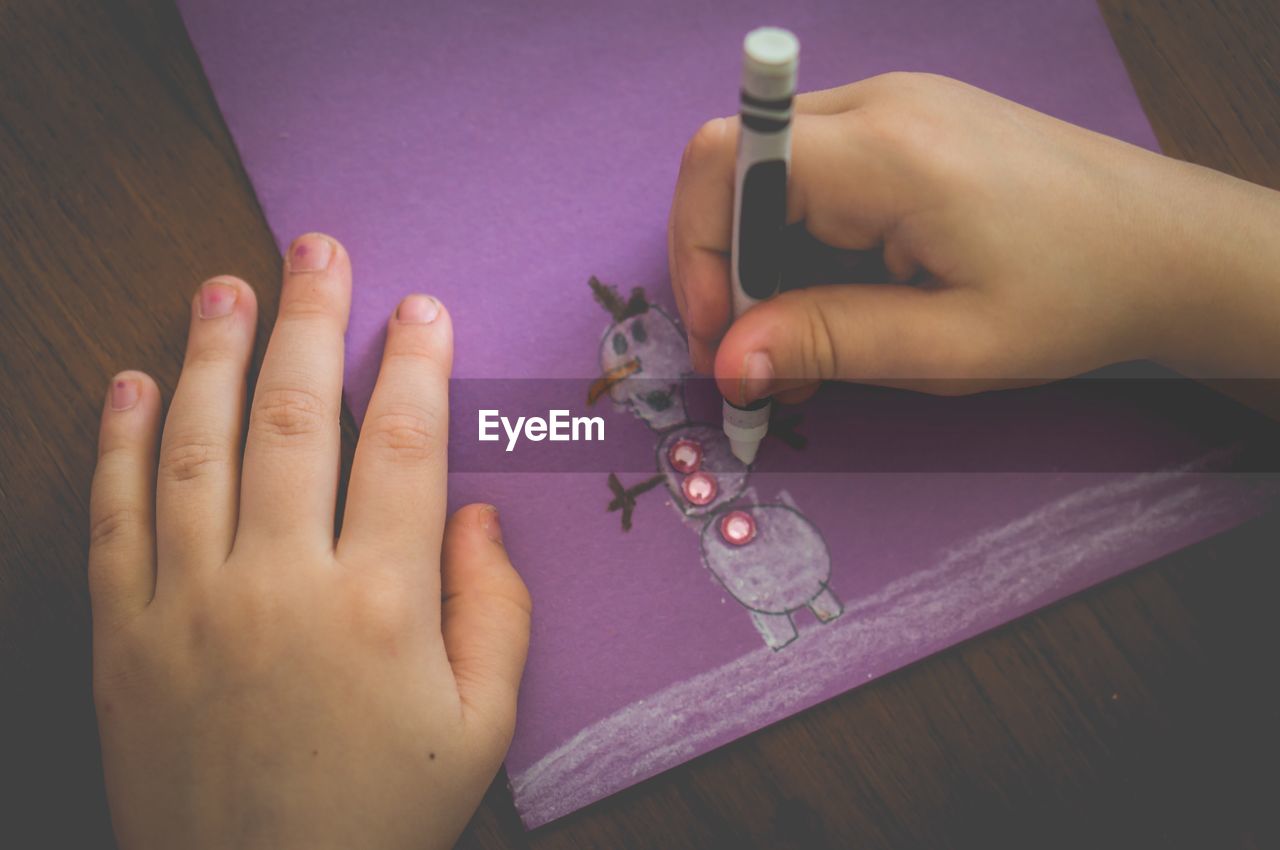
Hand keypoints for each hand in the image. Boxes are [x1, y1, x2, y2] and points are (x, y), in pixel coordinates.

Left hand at [88, 234, 530, 849]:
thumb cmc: (382, 818)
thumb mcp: (480, 727)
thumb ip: (494, 611)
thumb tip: (475, 514)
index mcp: (380, 603)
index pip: (401, 445)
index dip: (412, 363)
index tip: (418, 307)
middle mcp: (279, 583)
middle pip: (292, 417)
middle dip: (308, 320)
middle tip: (315, 247)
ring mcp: (189, 605)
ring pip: (197, 447)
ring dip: (212, 353)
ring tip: (224, 284)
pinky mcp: (123, 636)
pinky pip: (113, 519)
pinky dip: (119, 443)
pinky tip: (132, 381)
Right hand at [669, 72, 1279, 403]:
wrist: (1169, 245)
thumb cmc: (1076, 296)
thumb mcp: (950, 345)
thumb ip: (829, 342)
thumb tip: (726, 359)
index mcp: (888, 151)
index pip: (726, 160)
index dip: (697, 248)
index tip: (723, 334)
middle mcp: (881, 104)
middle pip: (738, 164)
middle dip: (729, 267)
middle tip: (762, 359)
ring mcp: (896, 106)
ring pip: (772, 173)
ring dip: (768, 261)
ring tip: (814, 341)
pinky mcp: (909, 124)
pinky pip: (816, 173)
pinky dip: (805, 239)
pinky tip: (847, 295)